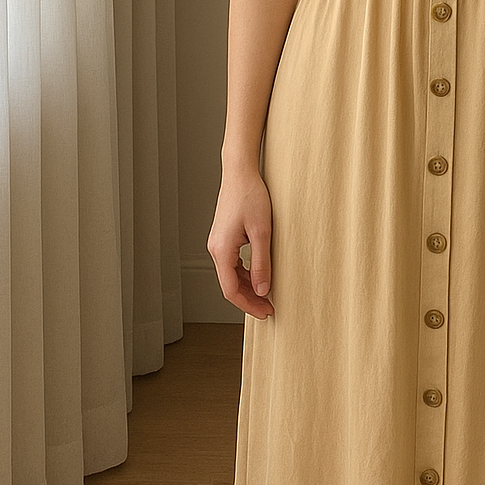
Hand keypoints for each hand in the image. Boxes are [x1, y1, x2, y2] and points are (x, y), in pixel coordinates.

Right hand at [207, 168, 274, 319]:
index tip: (266, 312)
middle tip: (270, 308)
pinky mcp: (223, 237)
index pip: (231, 290)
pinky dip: (244, 274)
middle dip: (249, 299)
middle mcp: (215, 249)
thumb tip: (263, 291)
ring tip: (267, 295)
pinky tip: (259, 276)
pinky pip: (232, 263)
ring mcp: (217, 243)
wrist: (240, 173)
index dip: (249, 305)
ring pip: (230, 275)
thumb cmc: (251, 197)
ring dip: (248, 288)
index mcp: (222, 250)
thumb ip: (261, 263)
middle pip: (229, 285)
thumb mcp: (262, 232)